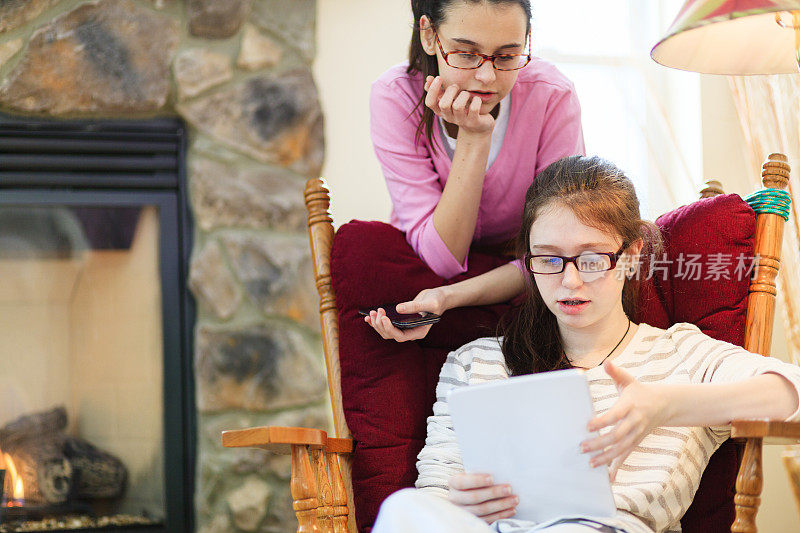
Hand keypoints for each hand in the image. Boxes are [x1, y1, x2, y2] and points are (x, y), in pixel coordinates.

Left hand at [363, 287, 448, 341]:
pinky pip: (385, 325)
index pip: (400, 336)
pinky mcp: (400, 321)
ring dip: (377, 323)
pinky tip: (368, 317)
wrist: (438, 297)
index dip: (390, 329)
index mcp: (418, 332)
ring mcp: (404, 327)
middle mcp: (410, 332)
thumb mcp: (429, 302)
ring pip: (385, 331)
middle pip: (390, 335)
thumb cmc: (437, 300)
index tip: (384, 318)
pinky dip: (376, 322)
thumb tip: (398, 309)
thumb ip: (415, 306)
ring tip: (372, 312)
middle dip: (381, 324)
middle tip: (377, 311)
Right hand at [424, 76, 493, 135]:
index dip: (432, 90)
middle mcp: (448, 117)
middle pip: (444, 104)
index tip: (439, 77)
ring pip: (458, 106)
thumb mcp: (448, 99)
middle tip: (456, 87)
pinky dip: (476, 100)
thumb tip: (429, 78)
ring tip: (466, 94)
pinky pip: (473, 108)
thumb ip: (437, 90)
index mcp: (440, 111)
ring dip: (464, 95)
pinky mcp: (473, 122)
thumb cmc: (461, 108)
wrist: (477, 126)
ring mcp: (461, 121)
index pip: (430, 103)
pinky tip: (476, 99)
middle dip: (450, 91)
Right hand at [448, 473, 517, 523]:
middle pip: (474, 497)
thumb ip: (479, 472)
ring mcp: (463, 512)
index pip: (463, 482)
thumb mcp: (471, 474)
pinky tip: (511, 509)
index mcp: (453, 483)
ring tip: (514, 499)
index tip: (492, 478)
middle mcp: (455, 499)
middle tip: (509, 489)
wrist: (466, 494)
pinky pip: (488, 520)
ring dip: (501, 505)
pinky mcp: (473, 521)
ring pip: (482, 510)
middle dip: (493, 493)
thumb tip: (499, 469)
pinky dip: (501, 515)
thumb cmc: (473, 480)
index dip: (477, 481)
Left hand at [581, 360, 669, 480]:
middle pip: (616, 436)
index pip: (615, 415)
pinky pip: (626, 456)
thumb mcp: (628, 380)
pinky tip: (608, 478)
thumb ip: (615, 372)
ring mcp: (636, 434)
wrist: (663, 405)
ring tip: (590, 462)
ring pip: (621, 449)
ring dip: (605, 457)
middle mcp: (634, 422)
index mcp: (629, 406)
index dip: (602, 422)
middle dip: (599, 443)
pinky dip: (617, 467)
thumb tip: (606, 362)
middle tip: (582, 447)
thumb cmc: (639, 391)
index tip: (588, 426)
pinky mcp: (636, 442)